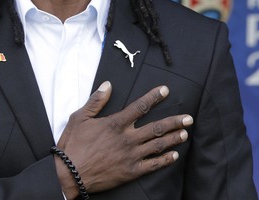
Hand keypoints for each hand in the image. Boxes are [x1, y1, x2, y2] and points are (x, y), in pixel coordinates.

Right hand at [54, 81, 192, 197]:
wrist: (69, 175)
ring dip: (173, 138)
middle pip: (157, 127)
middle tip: (189, 118)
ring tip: (185, 133)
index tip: (165, 90)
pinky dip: (165, 160)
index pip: (140, 106)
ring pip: (158, 145)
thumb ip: (96, 101)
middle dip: (174, 121)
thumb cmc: (73, 145)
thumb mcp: (79, 118)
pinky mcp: (130, 171)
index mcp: (116, 124)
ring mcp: (131, 156)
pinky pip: (152, 165)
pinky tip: (174, 155)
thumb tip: (107, 85)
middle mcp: (127, 138)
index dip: (154, 97)